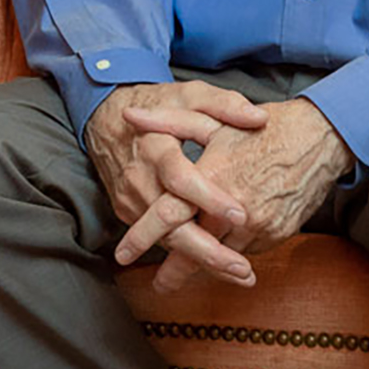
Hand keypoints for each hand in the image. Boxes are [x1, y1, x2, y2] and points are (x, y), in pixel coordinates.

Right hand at [85, 79, 267, 287]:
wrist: (109, 119)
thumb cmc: (160, 105)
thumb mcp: (192, 95)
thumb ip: (225, 105)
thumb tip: (259, 118)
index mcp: (156, 147)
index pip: (181, 178)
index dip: (210, 198)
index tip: (241, 215)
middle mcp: (140, 178)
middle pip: (170, 225)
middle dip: (207, 251)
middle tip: (242, 268)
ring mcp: (132, 200)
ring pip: (167, 240)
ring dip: (202, 262)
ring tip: (240, 274)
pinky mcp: (130, 213)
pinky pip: (161, 239)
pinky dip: (188, 256)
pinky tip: (217, 267)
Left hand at [114, 96, 354, 292]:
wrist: (319, 138)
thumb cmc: (263, 128)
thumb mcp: (214, 120)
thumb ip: (168, 122)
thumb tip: (128, 118)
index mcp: (212, 177)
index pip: (169, 215)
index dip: (142, 237)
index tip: (123, 254)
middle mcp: (233, 208)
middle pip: (194, 250)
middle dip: (173, 272)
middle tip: (160, 284)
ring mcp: (257, 225)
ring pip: (222, 256)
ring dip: (206, 264)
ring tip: (189, 272)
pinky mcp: (277, 234)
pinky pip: (248, 250)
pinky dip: (235, 249)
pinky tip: (230, 242)